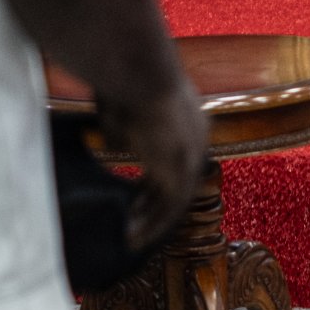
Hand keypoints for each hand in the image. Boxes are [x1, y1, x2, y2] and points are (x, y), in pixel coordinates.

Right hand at [101, 86, 209, 253]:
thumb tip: (113, 144)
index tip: (137, 195)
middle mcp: (197, 136)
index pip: (175, 157)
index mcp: (187, 117)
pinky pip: (171, 206)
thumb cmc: (124, 79)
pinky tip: (135, 237)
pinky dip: (154, 224)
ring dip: (154, 220)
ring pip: (176, 197)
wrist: (138, 71)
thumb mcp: (123, 104)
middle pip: (179, 179)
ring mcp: (192, 153)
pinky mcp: (182, 168)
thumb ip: (121, 127)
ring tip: (132, 238)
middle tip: (134, 220)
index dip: (155, 180)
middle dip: (154, 202)